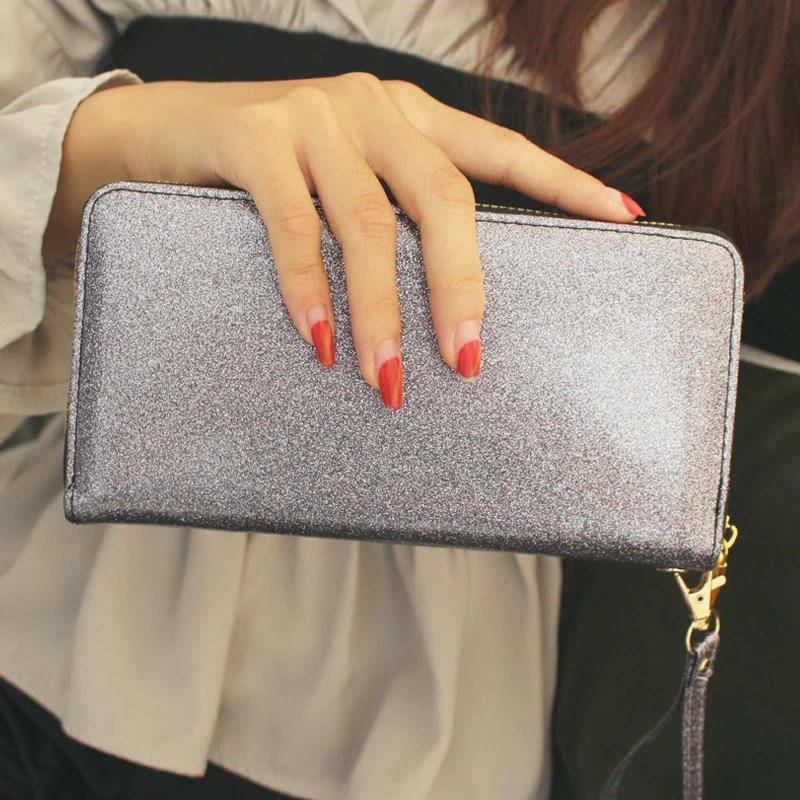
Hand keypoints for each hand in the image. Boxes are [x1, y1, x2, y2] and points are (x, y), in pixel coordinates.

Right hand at [46, 74, 643, 406]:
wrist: (161, 131)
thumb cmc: (267, 169)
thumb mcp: (345, 179)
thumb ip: (391, 213)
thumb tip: (439, 299)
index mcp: (408, 116)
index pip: (500, 148)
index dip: (564, 182)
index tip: (624, 215)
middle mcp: (371, 106)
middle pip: (442, 197)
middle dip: (461, 284)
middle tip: (467, 359)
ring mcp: (312, 116)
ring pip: (368, 223)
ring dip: (382, 310)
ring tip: (390, 378)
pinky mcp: (253, 136)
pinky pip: (293, 225)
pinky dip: (308, 289)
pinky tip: (319, 342)